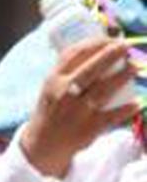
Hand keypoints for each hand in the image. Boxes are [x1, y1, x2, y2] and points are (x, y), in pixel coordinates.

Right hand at [20, 36, 139, 177]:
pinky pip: (111, 116)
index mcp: (54, 79)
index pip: (74, 54)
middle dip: (111, 54)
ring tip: (135, 67)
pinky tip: (138, 102)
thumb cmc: (52, 108)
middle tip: (126, 46)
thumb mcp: (51, 85)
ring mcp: (76, 111)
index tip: (110, 38)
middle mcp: (64, 93)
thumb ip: (67, 69)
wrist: (44, 143)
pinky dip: (125, 109)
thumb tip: (96, 48)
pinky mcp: (88, 128)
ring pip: (103, 90)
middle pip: (91, 69)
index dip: (94, 43)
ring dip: (122, 77)